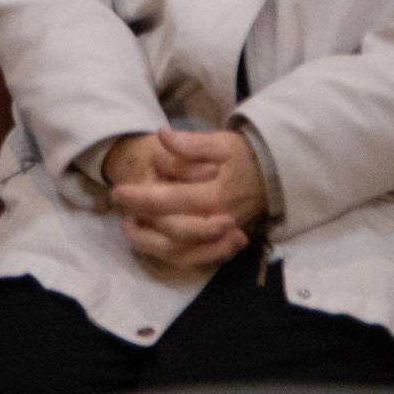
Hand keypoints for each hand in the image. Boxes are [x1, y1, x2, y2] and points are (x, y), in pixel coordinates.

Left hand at [106, 127, 265, 270]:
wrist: (274, 175)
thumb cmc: (244, 157)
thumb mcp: (220, 143)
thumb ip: (191, 143)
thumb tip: (162, 136)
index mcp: (214, 195)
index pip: (170, 201)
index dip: (141, 198)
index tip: (118, 191)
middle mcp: (216, 221)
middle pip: (172, 232)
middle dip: (142, 223)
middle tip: (120, 209)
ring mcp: (219, 236)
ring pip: (181, 251)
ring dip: (150, 244)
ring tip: (128, 229)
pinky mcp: (220, 242)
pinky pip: (193, 257)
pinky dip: (169, 253)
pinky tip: (150, 242)